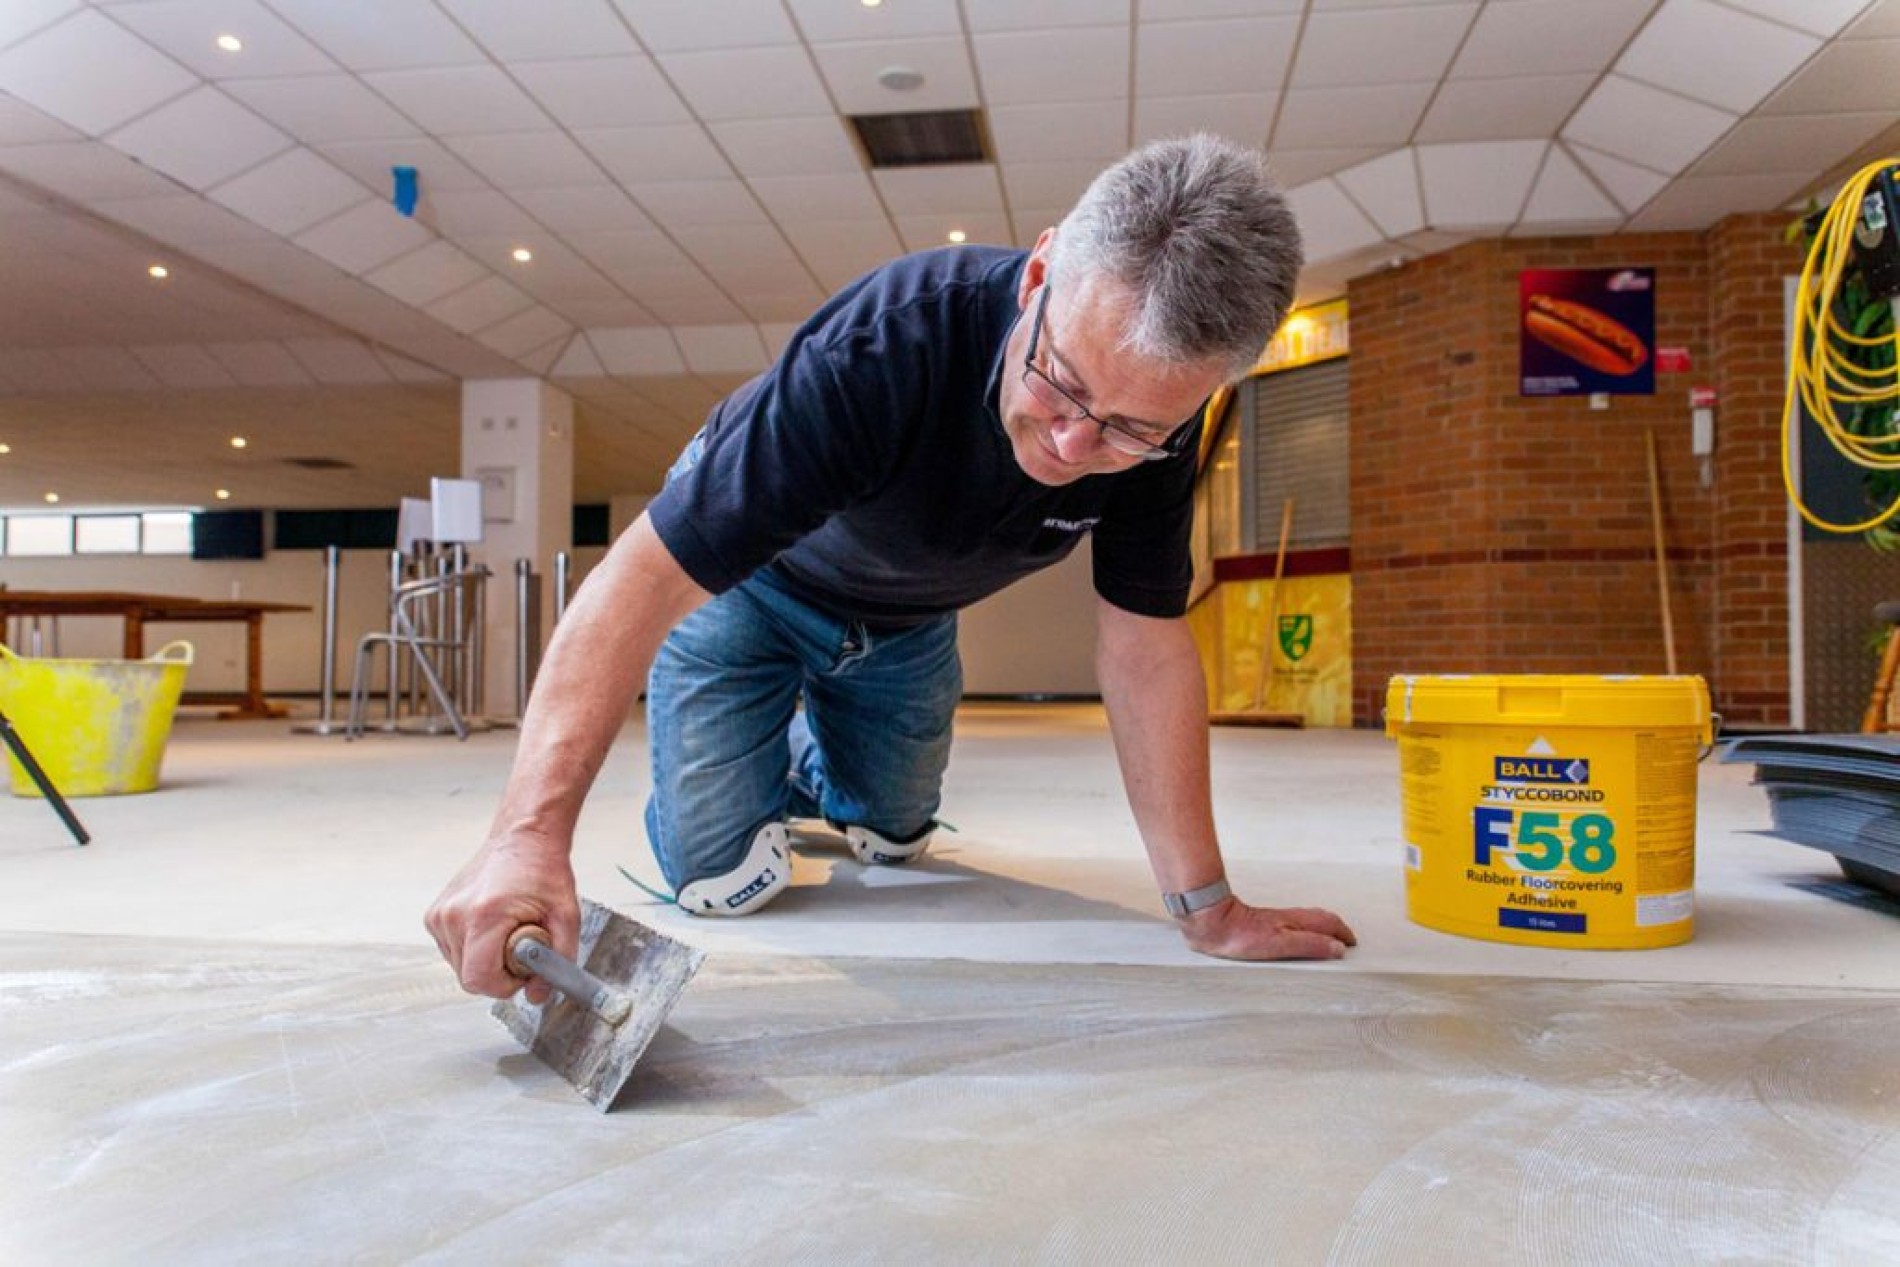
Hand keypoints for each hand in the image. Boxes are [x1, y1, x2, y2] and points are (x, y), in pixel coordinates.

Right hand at [424, 831, 579, 1003]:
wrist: (523, 838)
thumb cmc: (543, 870)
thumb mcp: (566, 918)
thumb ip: (558, 962)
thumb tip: (538, 996)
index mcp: (484, 915)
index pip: (479, 980)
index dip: (505, 985)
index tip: (523, 971)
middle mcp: (454, 915)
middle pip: (469, 978)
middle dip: (498, 974)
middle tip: (521, 948)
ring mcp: (440, 915)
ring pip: (459, 967)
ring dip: (485, 961)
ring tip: (507, 933)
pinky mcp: (434, 915)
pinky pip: (453, 951)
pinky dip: (473, 949)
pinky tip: (492, 928)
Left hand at [1177, 897, 1356, 961]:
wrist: (1212, 923)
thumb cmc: (1241, 935)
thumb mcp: (1280, 944)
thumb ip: (1309, 945)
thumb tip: (1337, 948)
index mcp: (1297, 922)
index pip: (1328, 923)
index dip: (1342, 933)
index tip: (1352, 944)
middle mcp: (1289, 918)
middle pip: (1320, 919)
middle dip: (1336, 928)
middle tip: (1346, 941)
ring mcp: (1276, 920)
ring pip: (1307, 920)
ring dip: (1322, 928)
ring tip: (1329, 940)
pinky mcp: (1263, 924)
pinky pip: (1293, 925)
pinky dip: (1305, 930)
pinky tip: (1297, 938)